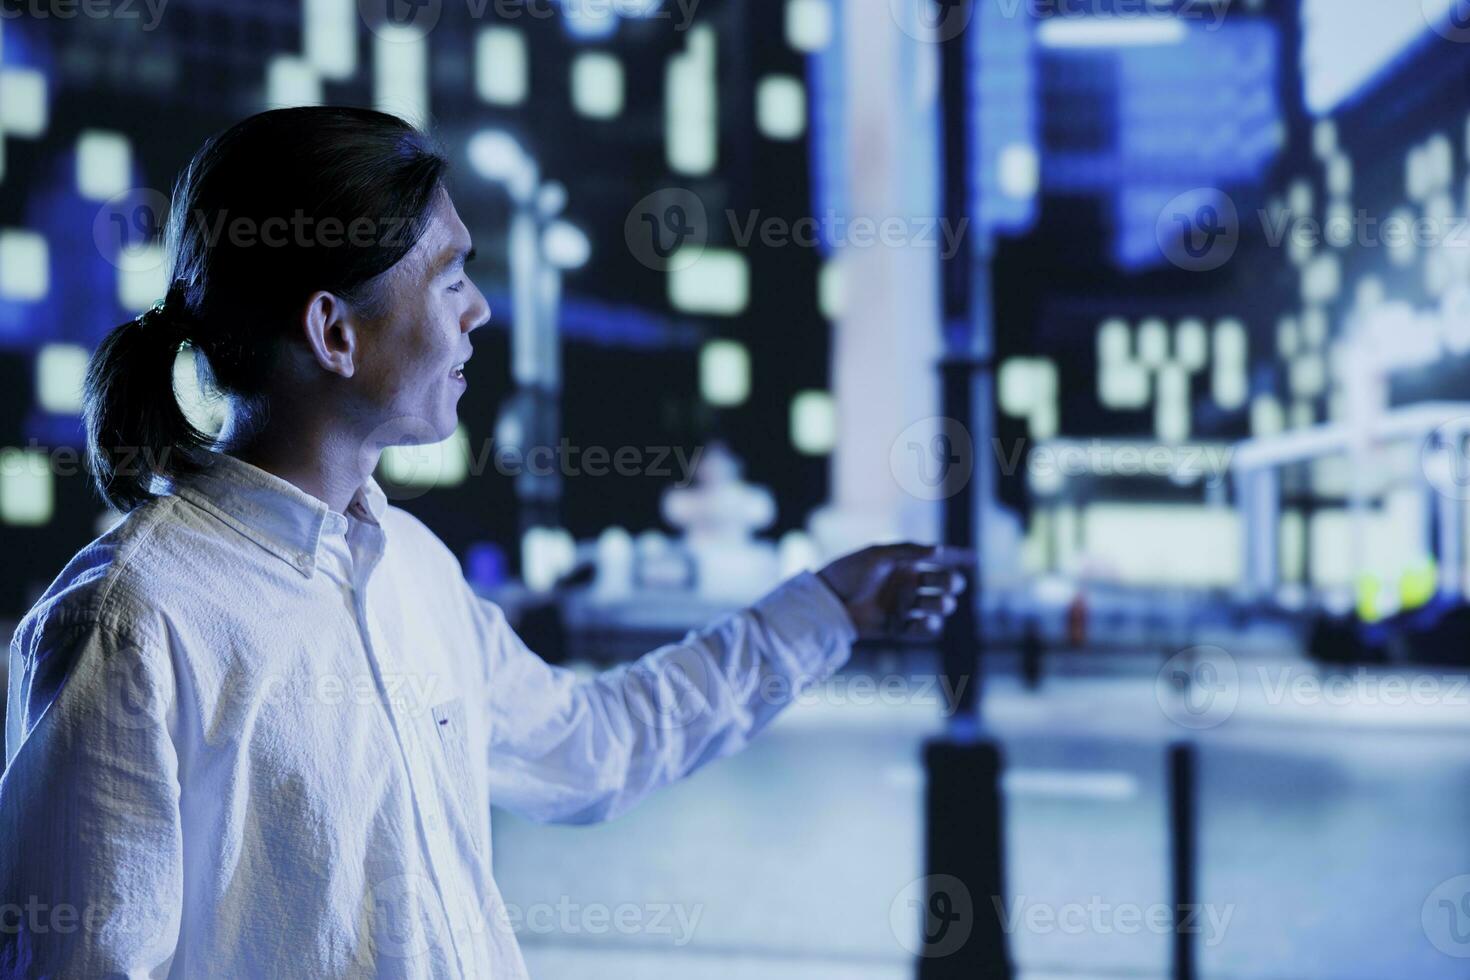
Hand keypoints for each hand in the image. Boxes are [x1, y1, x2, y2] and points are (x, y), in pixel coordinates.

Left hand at [816, 543, 973, 638]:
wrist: (828, 601)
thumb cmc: (849, 572)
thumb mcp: (877, 555)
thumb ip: (908, 550)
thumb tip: (939, 550)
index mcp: (906, 563)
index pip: (939, 559)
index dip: (958, 557)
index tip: (974, 559)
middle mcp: (908, 584)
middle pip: (944, 583)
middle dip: (951, 583)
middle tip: (947, 584)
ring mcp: (904, 605)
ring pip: (938, 606)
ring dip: (943, 604)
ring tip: (939, 603)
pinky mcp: (897, 626)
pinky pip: (923, 629)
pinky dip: (929, 626)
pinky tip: (927, 621)